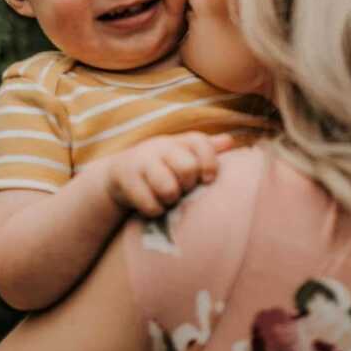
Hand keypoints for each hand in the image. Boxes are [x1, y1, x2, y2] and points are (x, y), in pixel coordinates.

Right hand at [106, 131, 233, 216]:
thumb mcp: (182, 154)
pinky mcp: (126, 178)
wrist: (119, 174)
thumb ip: (206, 149)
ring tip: (167, 198)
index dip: (209, 162)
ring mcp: (142, 161)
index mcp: (179, 141)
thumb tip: (230, 141)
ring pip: (168, 188)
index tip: (208, 179)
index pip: (200, 142)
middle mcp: (161, 146)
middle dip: (188, 185)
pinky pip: (149, 203)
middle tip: (182, 189)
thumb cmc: (162, 166)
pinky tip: (152, 204)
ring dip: (170, 199)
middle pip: (187, 167)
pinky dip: (154, 210)